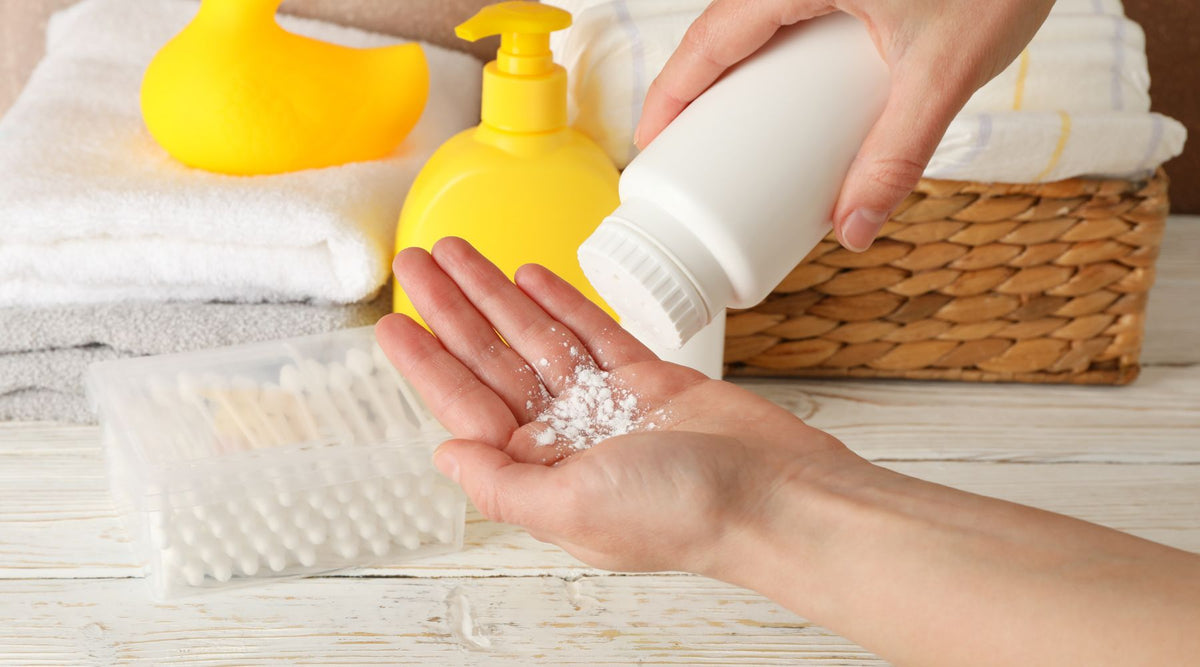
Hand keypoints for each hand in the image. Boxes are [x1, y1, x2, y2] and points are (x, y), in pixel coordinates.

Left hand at [375, 237, 850, 574]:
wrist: (775, 496)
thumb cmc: (683, 514)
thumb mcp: (570, 508)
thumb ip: (500, 485)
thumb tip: (445, 453)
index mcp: (540, 473)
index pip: (465, 405)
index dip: (426, 362)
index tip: (393, 321)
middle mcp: (567, 439)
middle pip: (493, 361)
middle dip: (454, 311)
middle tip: (419, 262)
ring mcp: (608, 405)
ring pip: (538, 338)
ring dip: (498, 295)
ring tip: (462, 253)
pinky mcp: (650, 379)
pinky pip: (593, 333)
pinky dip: (562, 304)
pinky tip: (530, 277)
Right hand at [635, 0, 1053, 251]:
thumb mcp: (943, 71)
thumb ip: (898, 153)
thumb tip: (853, 230)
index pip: (711, 36)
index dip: (672, 92)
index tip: (651, 144)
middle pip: (722, 28)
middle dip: (695, 91)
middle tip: (686, 152)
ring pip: (754, 17)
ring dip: (734, 72)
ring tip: (727, 130)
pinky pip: (790, 10)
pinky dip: (773, 54)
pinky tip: (785, 90)